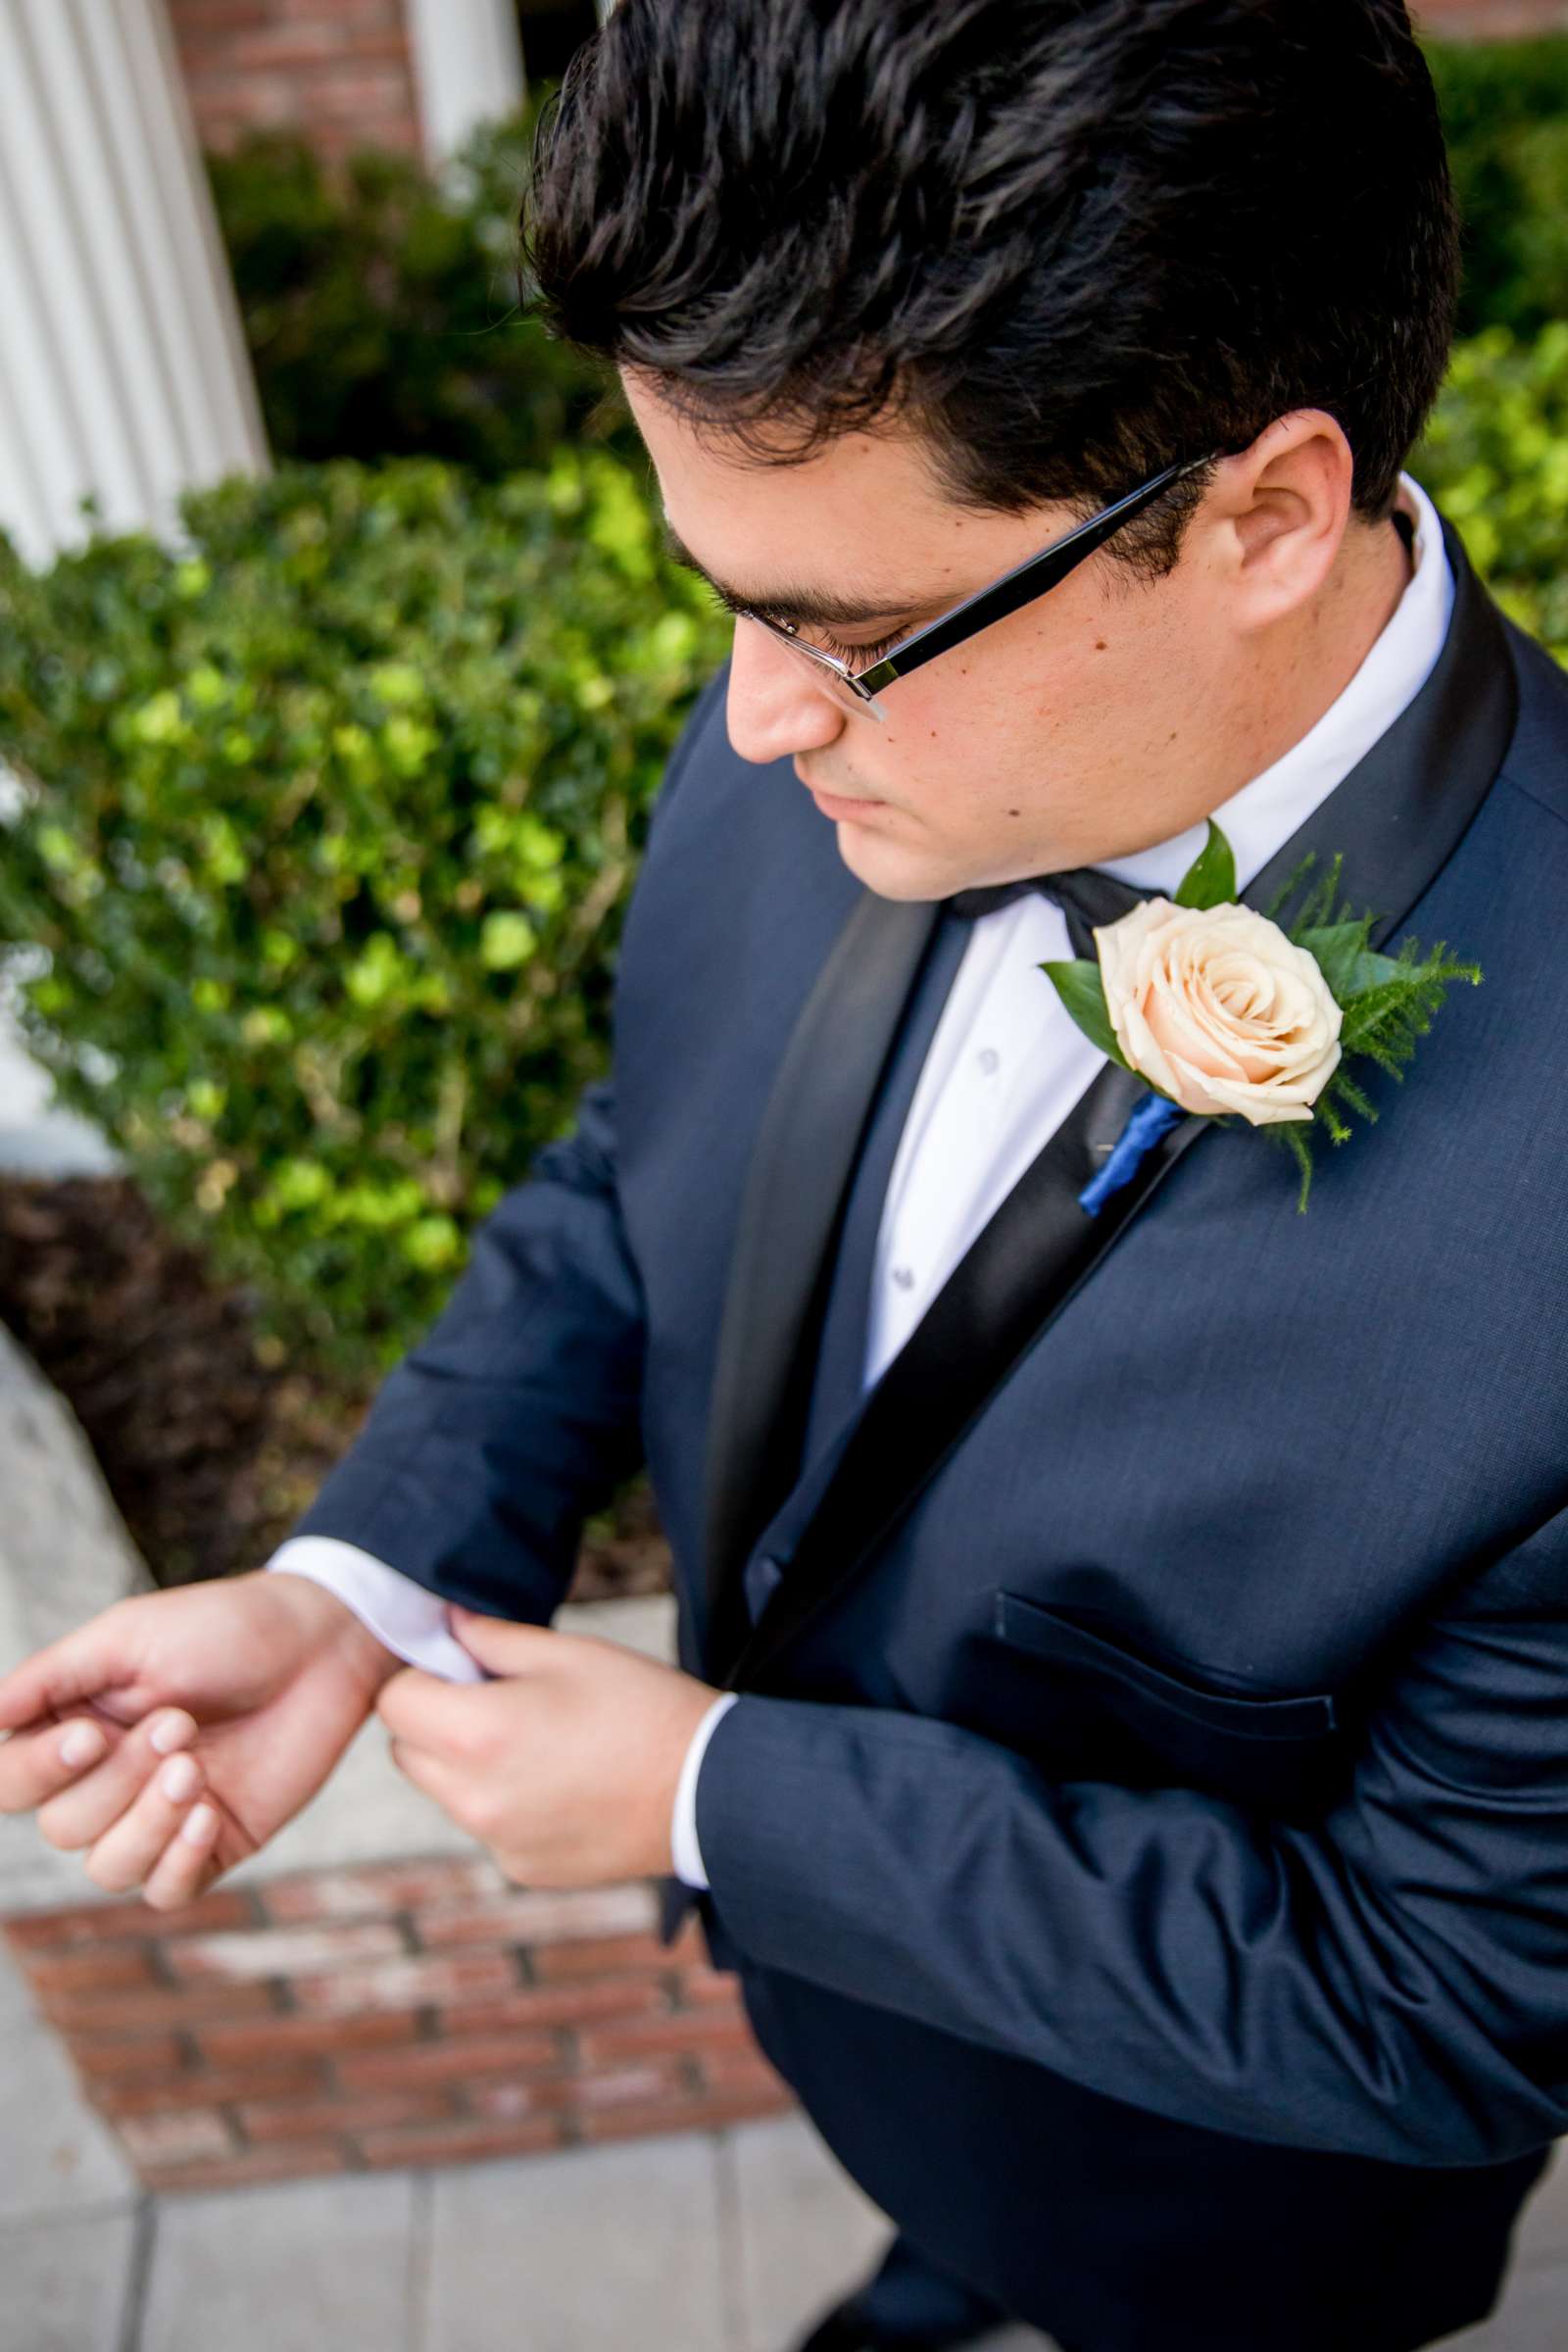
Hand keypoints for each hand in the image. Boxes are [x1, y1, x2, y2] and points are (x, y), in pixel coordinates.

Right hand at [0, 1570, 402, 1908]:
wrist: (320, 1644)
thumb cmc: (222, 1629)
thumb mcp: (129, 1637)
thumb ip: (51, 1678)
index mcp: (72, 1728)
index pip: (12, 1783)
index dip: (41, 1772)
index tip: (93, 1735)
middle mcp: (105, 1780)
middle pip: (63, 1827)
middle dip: (118, 1781)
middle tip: (180, 1723)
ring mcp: (158, 1817)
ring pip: (108, 1869)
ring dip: (147, 1823)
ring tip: (196, 1766)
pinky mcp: (212, 1843)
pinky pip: (166, 1892)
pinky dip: (178, 1861)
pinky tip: (209, 1816)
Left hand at [375, 1607, 721, 1885]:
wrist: (710, 1791)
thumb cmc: (642, 1707)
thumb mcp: (567, 1652)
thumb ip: (491, 1638)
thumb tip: (445, 1622)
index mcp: (476, 1735)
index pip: (394, 1703)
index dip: (423, 1676)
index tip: (465, 1668)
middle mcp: (474, 1800)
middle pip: (408, 1752)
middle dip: (438, 1722)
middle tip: (504, 1701)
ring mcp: (497, 1842)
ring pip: (446, 1793)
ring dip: (469, 1765)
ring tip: (543, 1743)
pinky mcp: (523, 1870)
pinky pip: (487, 1826)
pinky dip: (507, 1804)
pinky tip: (565, 1784)